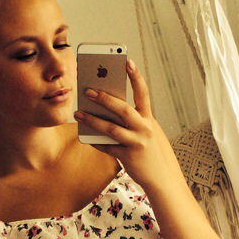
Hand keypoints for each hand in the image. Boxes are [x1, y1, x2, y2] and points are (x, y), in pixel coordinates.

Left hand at [73, 60, 182, 190]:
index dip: (136, 78)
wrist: (160, 177)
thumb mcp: (146, 131)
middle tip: (88, 90)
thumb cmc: (150, 151)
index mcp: (149, 119)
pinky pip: (107, 147)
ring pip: (111, 129)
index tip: (128, 62)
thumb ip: (131, 121)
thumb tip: (106, 110)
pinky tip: (86, 137)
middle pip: (123, 109)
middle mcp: (145, 129)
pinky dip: (96, 141)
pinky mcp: (128, 157)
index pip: (143, 94)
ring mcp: (137, 143)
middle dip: (105, 98)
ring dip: (92, 120)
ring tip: (78, 112)